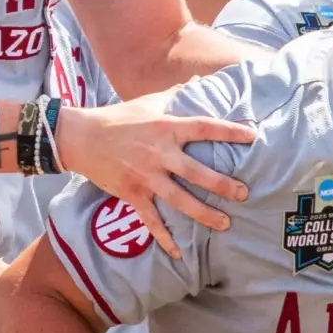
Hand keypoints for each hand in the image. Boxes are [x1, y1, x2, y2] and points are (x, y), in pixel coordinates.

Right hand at [54, 90, 255, 257]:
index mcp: (167, 128)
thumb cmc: (119, 117)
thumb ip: (176, 94)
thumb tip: (198, 79)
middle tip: (244, 193)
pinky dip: (164, 238)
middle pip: (196, 172)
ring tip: (225, 223)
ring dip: (203, 213)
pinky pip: (151, 219)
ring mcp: (145, 176)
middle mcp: (159, 153)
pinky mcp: (132, 193)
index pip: (204, 128)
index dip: (229, 132)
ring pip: (179, 200)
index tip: (252, 137)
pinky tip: (178, 254)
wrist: (81, 137)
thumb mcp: (149, 103)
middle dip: (222, 184)